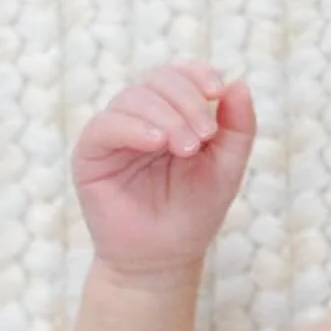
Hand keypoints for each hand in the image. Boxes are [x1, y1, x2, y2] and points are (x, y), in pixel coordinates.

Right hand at [71, 61, 256, 278]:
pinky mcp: (90, 153)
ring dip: (166, 117)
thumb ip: (238, 129)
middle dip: (186, 102)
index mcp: (171, 113)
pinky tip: (156, 142)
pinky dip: (132, 128)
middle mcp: (140, 116)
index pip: (179, 75)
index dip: (195, 73)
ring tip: (186, 148)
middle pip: (158, 81)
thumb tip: (239, 84)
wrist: (163, 258)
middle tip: (204, 136)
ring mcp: (113, 132)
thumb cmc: (194, 212)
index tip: (216, 90)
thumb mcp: (226, 169)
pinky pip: (105, 126)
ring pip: (133, 99)